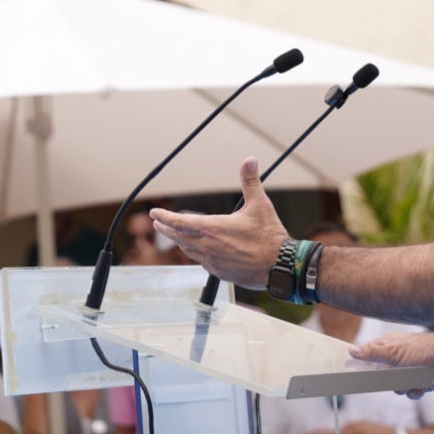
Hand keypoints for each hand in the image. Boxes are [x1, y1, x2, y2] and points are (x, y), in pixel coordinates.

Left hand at [150, 159, 288, 287]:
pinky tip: (198, 251)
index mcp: (213, 229)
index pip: (179, 222)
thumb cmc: (269, 236)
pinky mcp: (220, 273)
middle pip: (178, 237)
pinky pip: (201, 262)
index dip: (164, 217)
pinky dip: (196, 253)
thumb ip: (250, 181)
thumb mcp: (260, 205)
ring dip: (180, 241)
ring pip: (188, 250)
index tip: (154, 213)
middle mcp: (208, 246)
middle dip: (166, 229)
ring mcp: (213, 262)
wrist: (279, 267)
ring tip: (175, 235)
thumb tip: (250, 160)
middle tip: (157, 223)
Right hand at [349, 329, 433, 398]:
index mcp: (388, 346)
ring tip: (415, 376)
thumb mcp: (393, 352)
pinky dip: (417, 389)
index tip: (356, 372)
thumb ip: (372, 353)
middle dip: (389, 379)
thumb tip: (351, 350)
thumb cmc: (423, 350)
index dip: (363, 363)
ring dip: (405, 385)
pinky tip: (424, 383)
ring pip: (396, 387)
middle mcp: (397, 358)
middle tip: (395, 374)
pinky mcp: (420, 381)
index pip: (368, 354)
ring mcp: (409, 370)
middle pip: (381, 376)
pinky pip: (410, 393)